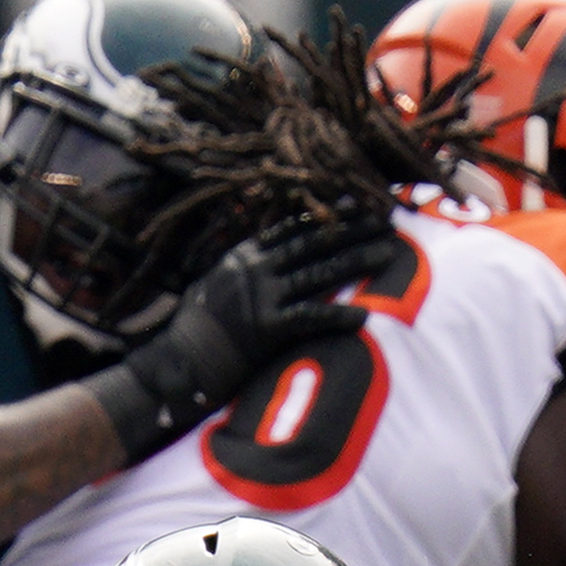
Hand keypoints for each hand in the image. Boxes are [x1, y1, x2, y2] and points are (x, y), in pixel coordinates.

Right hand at [99, 211, 406, 465]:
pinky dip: (339, 316)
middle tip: (387, 219)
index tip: (356, 203)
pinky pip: (311, 318)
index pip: (293, 227)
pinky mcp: (266, 327)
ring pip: (319, 272)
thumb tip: (266, 259)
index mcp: (244, 256)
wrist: (176, 362)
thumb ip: (244, 270)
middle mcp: (253, 269)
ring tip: (389, 252)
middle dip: (353, 228)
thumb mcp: (215, 286)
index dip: (328, 214)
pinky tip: (366, 314)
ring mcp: (260, 296)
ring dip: (357, 260)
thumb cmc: (195, 331)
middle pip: (314, 241)